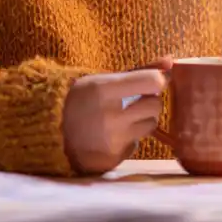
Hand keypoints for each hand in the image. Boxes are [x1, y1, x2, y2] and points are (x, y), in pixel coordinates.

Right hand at [62, 58, 172, 174]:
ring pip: (150, 125)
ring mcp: (112, 140)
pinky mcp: (114, 158)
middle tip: (134, 101)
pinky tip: (114, 134)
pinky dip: (130, 138)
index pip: (152, 82)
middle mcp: (110, 117)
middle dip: (149, 101)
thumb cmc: (81, 100)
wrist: (51, 133)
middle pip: (155, 105)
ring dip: (143, 120)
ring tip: (123, 117)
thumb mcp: (103, 80)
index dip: (157, 81)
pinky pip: (137, 144)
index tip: (151, 82)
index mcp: (104, 91)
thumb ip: (139, 71)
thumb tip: (171, 62)